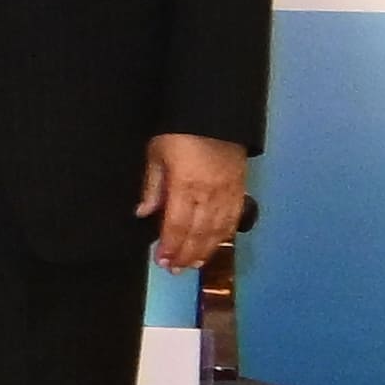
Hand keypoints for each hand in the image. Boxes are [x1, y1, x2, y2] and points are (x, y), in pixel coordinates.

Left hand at [139, 132, 248, 272]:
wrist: (216, 114)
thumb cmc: (179, 132)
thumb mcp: (157, 154)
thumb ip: (152, 186)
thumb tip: (144, 213)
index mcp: (185, 185)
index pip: (177, 225)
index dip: (169, 246)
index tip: (160, 260)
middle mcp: (209, 193)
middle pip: (198, 232)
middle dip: (185, 254)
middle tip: (174, 270)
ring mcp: (228, 192)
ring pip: (217, 230)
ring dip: (204, 250)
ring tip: (191, 264)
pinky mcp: (240, 188)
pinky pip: (233, 219)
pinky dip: (223, 236)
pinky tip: (214, 245)